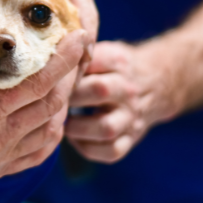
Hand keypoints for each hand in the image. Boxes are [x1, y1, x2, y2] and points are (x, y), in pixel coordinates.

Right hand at [0, 29, 87, 202]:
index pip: (39, 81)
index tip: (80, 36)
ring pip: (49, 130)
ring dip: (60, 103)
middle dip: (68, 75)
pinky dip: (50, 133)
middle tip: (73, 52)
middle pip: (52, 104)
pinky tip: (48, 120)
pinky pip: (36, 154)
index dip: (64, 57)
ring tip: (62, 81)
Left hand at [64, 41, 180, 162]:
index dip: (68, 71)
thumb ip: (79, 55)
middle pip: (99, 91)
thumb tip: (45, 62)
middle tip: (52, 102)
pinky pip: (110, 152)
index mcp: (119, 62)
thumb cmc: (115, 68)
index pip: (92, 62)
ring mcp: (132, 117)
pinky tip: (75, 138)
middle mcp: (128, 90)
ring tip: (63, 122)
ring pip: (106, 128)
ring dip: (77, 128)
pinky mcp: (131, 139)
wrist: (156, 84)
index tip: (52, 78)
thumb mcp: (104, 51)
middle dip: (70, 97)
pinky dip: (87, 148)